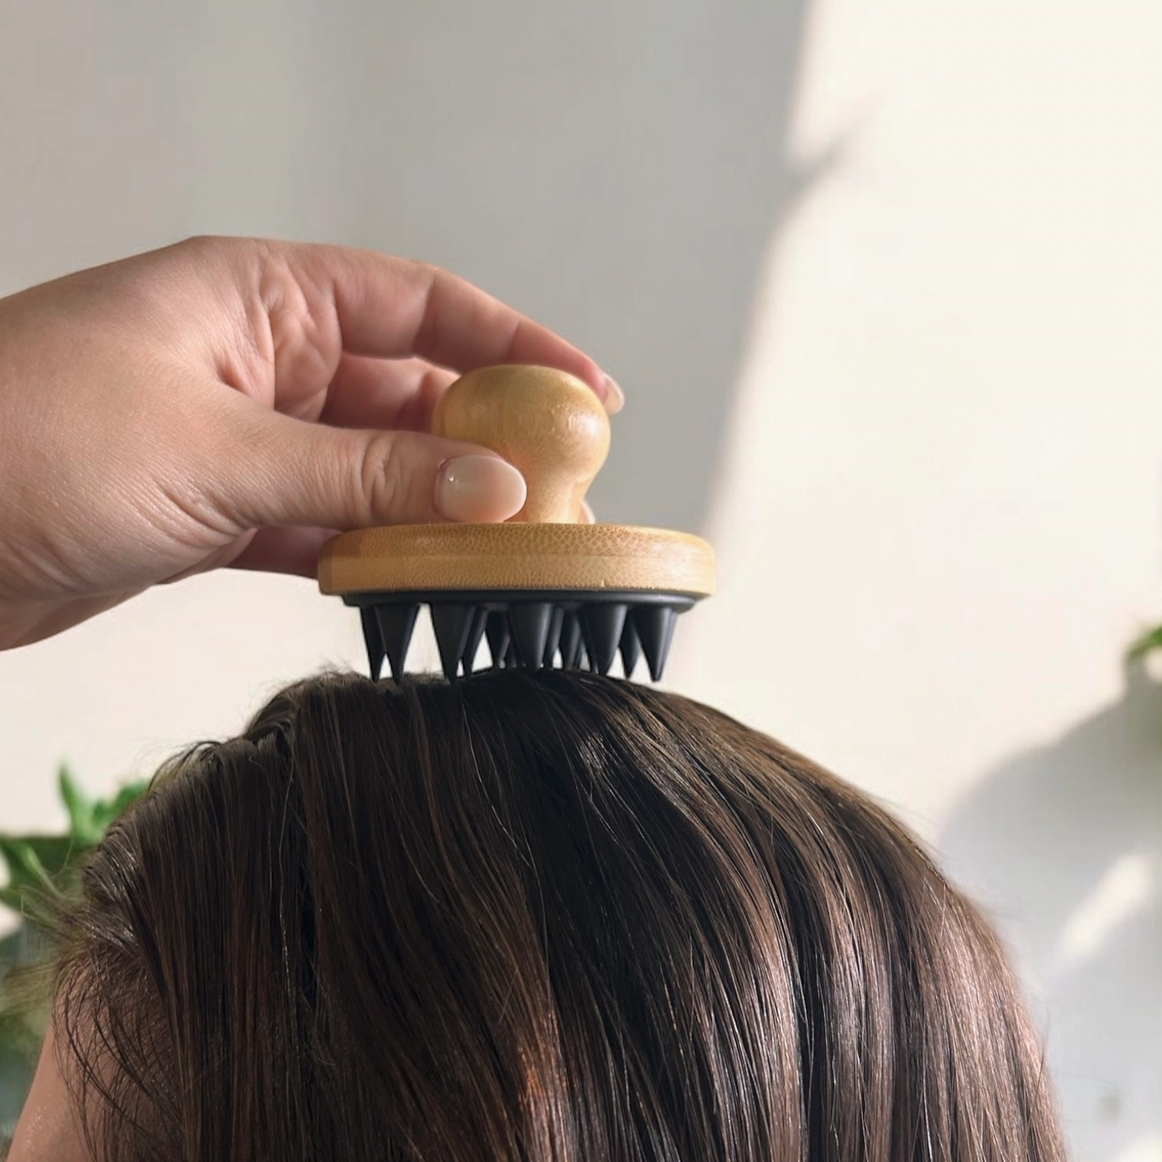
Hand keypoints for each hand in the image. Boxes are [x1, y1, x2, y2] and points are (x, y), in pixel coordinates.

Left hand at [0, 236, 620, 647]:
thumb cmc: (27, 439)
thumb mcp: (222, 448)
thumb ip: (366, 473)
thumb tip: (494, 486)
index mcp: (260, 297)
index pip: (421, 306)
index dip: (515, 346)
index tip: (587, 393)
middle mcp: (259, 360)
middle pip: (405, 394)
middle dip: (483, 442)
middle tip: (557, 494)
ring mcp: (240, 438)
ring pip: (368, 469)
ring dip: (430, 509)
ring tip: (502, 549)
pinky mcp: (216, 510)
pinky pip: (322, 526)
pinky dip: (368, 553)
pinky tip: (414, 578)